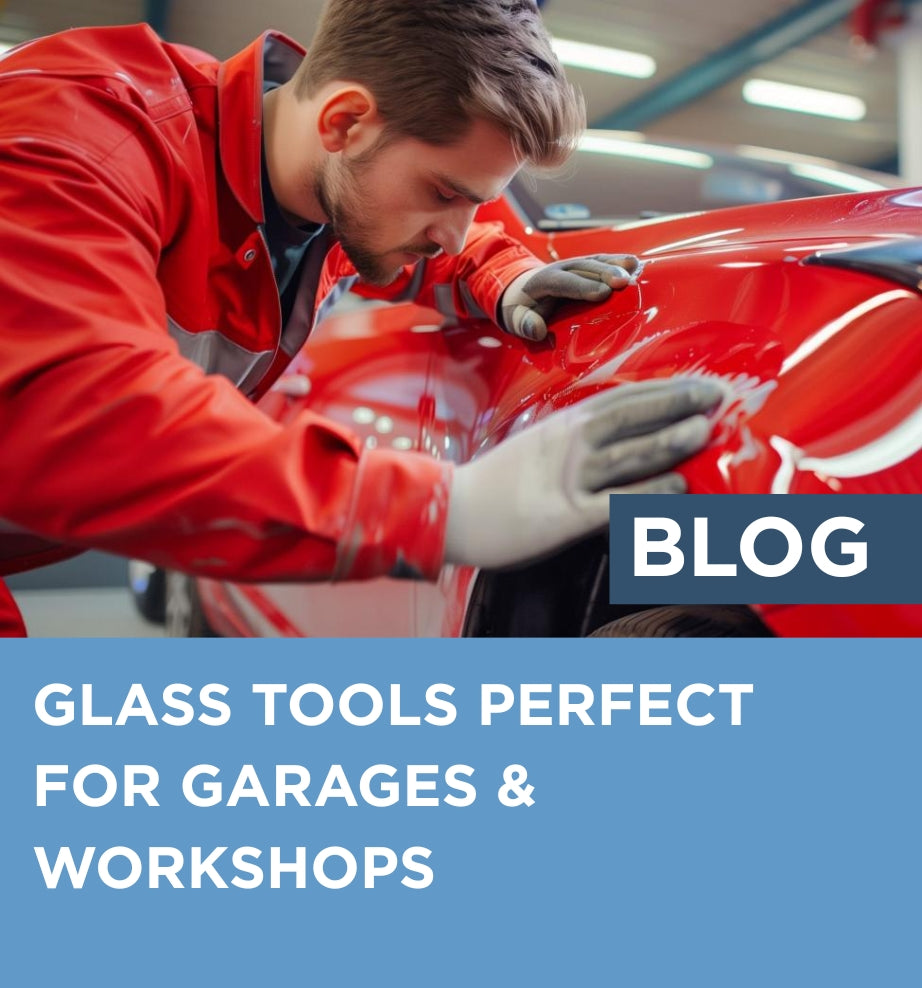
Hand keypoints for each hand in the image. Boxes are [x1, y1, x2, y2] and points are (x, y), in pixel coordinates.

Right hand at [444, 377, 723, 569]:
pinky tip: (678, 486)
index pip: (622, 399)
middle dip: (676, 405)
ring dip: (667, 442)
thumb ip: (575, 441)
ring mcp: (568, 479)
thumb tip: (619, 438)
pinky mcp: (565, 516)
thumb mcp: (537, 448)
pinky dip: (648, 495)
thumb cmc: (496, 483)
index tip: (700, 384)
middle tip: (717, 396)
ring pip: (626, 456)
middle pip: (629, 418)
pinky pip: (615, 504)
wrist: (452, 511)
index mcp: (563, 425)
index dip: (664, 390)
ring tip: (705, 430)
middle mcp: (569, 445)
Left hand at [500, 254, 642, 341]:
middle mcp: (560, 268)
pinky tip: (636, 264)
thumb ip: (523, 324)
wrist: (521, 290)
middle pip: (584, 268)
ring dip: (615, 264)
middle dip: (605, 273)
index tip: (603, 293)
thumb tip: (537, 331)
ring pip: (596, 261)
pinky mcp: (586, 267)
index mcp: (542, 280)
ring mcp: (574, 265)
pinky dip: (618, 262)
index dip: (583, 286)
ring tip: (635, 269)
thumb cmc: (520, 309)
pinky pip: (602, 262)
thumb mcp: (514, 319)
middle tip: (624, 282)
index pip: (563, 282)